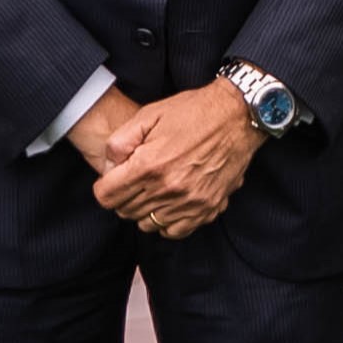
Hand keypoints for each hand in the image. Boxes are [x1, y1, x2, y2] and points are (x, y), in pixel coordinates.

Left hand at [87, 82, 264, 237]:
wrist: (237, 116)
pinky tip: (169, 203)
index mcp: (148, 166)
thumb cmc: (192, 112)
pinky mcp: (207, 208)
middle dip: (124, 197)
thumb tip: (108, 166)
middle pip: (126, 211)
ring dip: (144, 210)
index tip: (112, 178)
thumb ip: (119, 141)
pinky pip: (175, 231)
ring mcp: (189, 202)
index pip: (107, 197)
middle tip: (134, 180)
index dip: (104, 187)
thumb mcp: (148, 114)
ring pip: (148, 224)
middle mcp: (168, 189)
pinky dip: (167, 221)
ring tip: (152, 190)